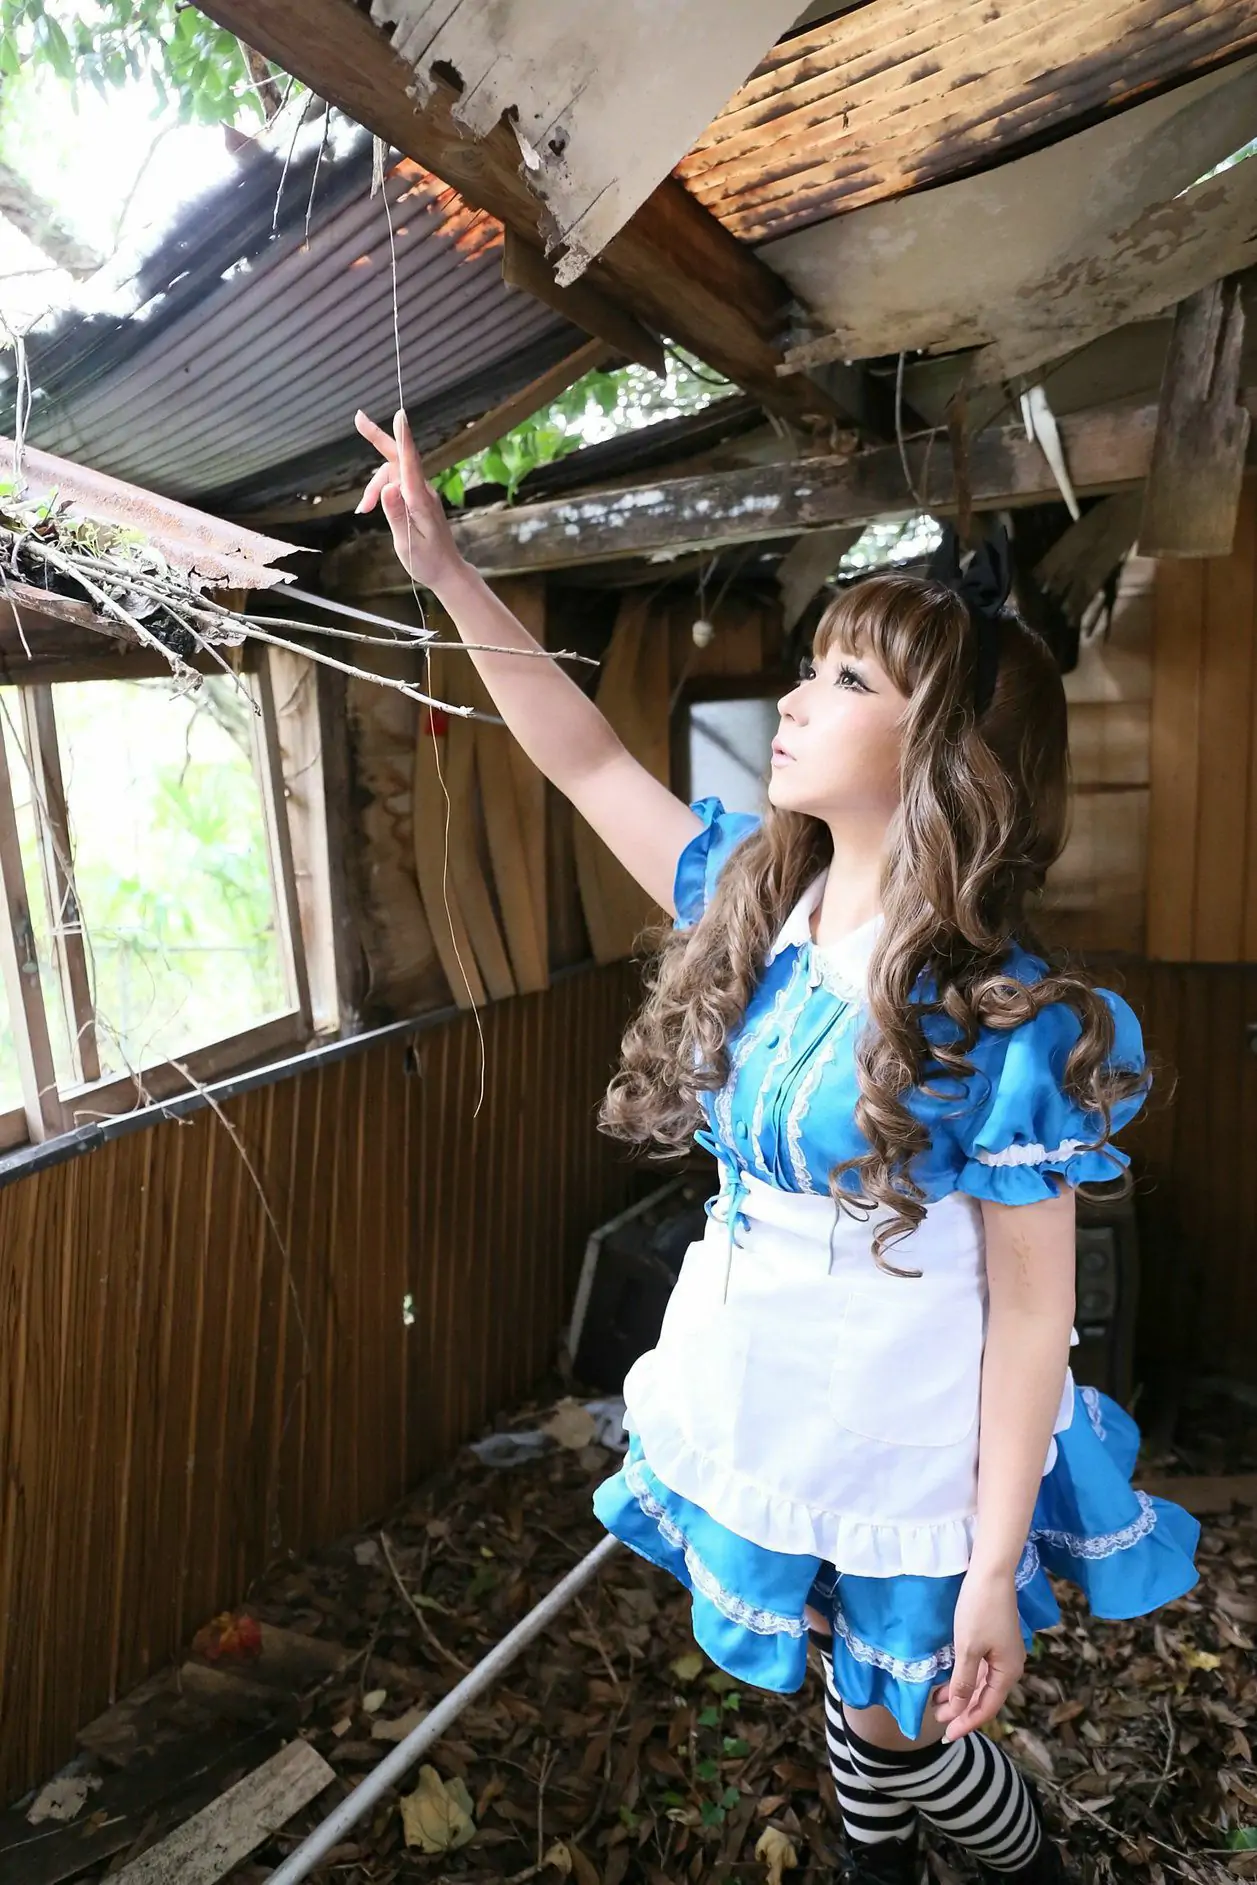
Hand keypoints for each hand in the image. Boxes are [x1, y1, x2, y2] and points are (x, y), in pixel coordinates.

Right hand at [353, 408, 465, 591]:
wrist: (447, 572)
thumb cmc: (428, 561)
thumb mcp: (407, 543)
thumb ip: (396, 514)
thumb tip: (388, 487)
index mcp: (420, 501)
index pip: (411, 464)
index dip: (403, 438)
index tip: (400, 415)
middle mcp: (422, 492)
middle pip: (398, 459)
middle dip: (379, 439)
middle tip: (358, 419)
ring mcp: (421, 494)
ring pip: (392, 475)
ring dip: (373, 486)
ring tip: (362, 510)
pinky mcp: (418, 499)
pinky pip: (397, 485)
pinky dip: (381, 492)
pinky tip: (369, 507)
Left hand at [934, 1563, 1024, 1741]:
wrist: (990, 1572)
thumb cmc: (979, 1609)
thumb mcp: (968, 1648)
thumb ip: (964, 1681)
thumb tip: (958, 1710)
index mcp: (1008, 1672)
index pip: (986, 1707)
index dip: (966, 1723)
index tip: (946, 1735)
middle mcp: (1009, 1666)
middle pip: (984, 1697)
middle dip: (961, 1710)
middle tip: (937, 1721)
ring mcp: (1003, 1653)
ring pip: (981, 1684)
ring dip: (960, 1695)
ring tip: (937, 1704)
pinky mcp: (994, 1641)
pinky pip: (980, 1669)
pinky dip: (964, 1679)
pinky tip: (947, 1683)